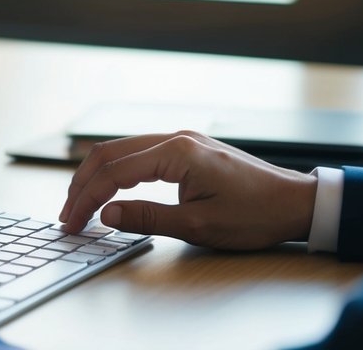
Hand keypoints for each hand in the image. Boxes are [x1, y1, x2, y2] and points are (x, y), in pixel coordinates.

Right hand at [58, 131, 317, 249]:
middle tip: (67, 215)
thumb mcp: (198, 224)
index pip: (114, 173)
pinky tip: (110, 190)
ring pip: (121, 149)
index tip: (72, 223)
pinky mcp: (187, 149)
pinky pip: (139, 152)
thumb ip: (148, 217)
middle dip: (82, 184)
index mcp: (176, 152)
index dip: (87, 200)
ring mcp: (181, 140)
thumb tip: (106, 215)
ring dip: (97, 176)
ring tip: (81, 204)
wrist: (295, 202)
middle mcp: (175, 137)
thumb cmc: (254, 214)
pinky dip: (117, 171)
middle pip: (109, 153)